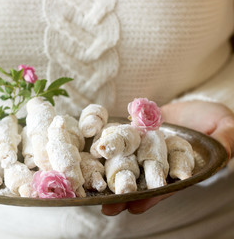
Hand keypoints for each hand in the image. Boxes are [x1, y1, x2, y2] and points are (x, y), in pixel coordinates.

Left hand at [102, 100, 233, 215]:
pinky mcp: (134, 135)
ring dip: (112, 179)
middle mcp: (159, 164)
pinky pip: (120, 143)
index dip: (152, 197)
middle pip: (141, 182)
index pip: (166, 187)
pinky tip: (93, 159)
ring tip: (95, 193)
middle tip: (108, 207)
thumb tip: (227, 151)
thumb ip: (225, 141)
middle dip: (125, 196)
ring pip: (127, 166)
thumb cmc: (215, 120)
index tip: (136, 207)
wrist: (194, 106)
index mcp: (179, 170)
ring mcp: (145, 150)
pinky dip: (108, 150)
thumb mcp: (224, 128)